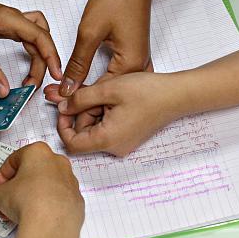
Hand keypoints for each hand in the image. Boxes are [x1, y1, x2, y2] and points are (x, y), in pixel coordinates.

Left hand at [0, 0, 62, 95]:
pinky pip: (25, 35)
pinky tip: (27, 61)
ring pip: (36, 35)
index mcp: (8, 18)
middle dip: (45, 61)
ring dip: (40, 54)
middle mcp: (12, 17)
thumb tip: (4, 90)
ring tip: (35, 75)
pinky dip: (31, 49)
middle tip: (36, 84)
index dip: (52, 56)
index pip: (40, 36)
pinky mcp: (2, 24)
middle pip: (41, 38)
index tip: (56, 75)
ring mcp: (8, 20)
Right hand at [0, 142, 83, 237]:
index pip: (13, 160)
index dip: (0, 176)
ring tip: (19, 213)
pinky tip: (37, 219)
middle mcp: (58, 162)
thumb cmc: (26, 200)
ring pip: (47, 185)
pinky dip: (47, 206)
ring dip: (32, 195)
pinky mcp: (77, 201)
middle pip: (31, 171)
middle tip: (4, 201)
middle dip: (16, 186)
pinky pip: (58, 200)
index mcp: (38, 152)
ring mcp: (70, 182)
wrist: (52, 226)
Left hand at [48, 72, 184, 155]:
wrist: (176, 95)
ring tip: (108, 93)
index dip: (62, 126)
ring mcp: (123, 143)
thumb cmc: (147, 92)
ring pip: (95, 129)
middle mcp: (115, 147)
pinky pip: (107, 128)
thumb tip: (62, 107)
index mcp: (107, 139)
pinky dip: (104, 113)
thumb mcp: (107, 89)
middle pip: (83, 135)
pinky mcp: (128, 137)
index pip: (72, 144)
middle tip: (92, 92)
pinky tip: (115, 98)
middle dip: (81, 113)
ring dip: (93, 111)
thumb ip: (80, 99)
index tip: (64, 108)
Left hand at [58, 0, 152, 96]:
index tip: (52, 99)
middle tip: (53, 96)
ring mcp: (139, 61)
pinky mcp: (134, 54)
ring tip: (64, 91)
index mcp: (131, 66)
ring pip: (111, 86)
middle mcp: (139, 68)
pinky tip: (85, 81)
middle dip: (79, 96)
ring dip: (88, 89)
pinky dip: (99, 80)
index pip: (100, 94)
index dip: (74, 98)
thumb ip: (78, 63)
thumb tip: (68, 87)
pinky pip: (116, 75)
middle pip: (107, 93)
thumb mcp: (90, 32)